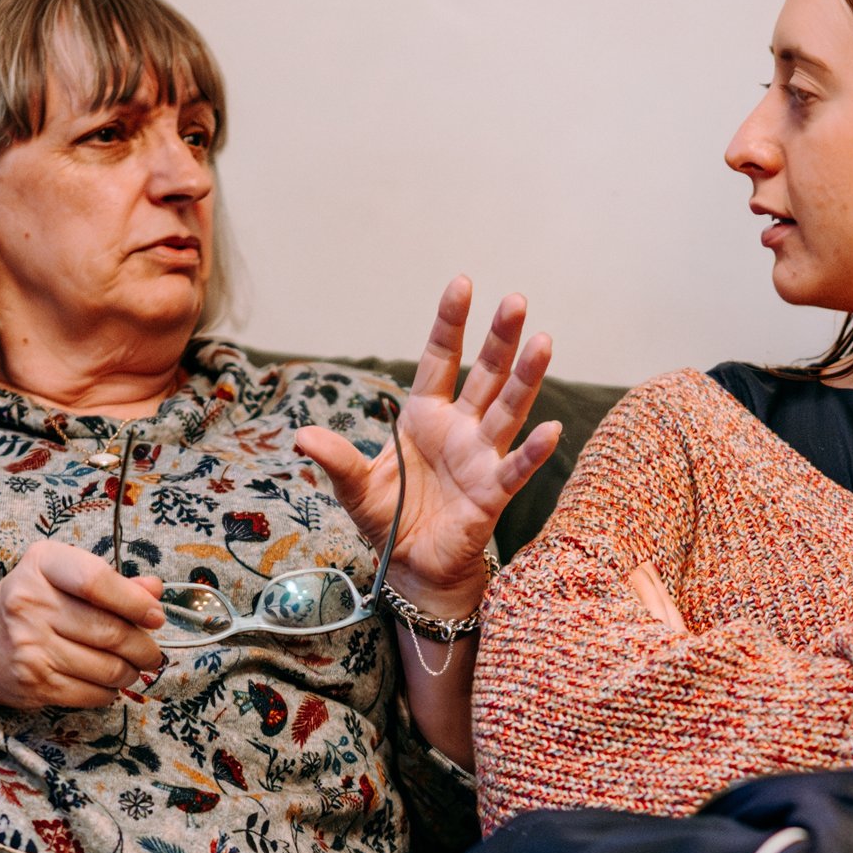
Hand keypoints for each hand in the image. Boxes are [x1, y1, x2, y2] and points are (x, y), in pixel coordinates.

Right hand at [0, 541, 165, 711]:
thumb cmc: (31, 603)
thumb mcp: (63, 577)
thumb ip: (111, 582)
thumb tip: (155, 591)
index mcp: (43, 565)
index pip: (97, 581)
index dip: (135, 602)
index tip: (155, 617)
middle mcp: (31, 603)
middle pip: (109, 631)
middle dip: (143, 647)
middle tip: (151, 653)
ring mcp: (30, 646)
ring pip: (106, 667)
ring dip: (130, 672)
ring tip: (133, 668)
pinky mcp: (33, 683)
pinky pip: (90, 693)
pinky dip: (110, 692)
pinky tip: (108, 683)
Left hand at [298, 277, 563, 615]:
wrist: (412, 568)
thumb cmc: (389, 520)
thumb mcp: (354, 487)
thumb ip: (336, 459)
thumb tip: (302, 437)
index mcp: (424, 416)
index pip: (441, 359)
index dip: (451, 323)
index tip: (462, 283)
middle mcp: (459, 429)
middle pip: (485, 375)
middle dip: (500, 339)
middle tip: (515, 301)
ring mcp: (479, 458)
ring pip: (507, 410)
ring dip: (525, 378)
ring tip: (543, 341)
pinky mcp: (491, 493)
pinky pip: (514, 468)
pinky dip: (532, 451)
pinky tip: (549, 427)